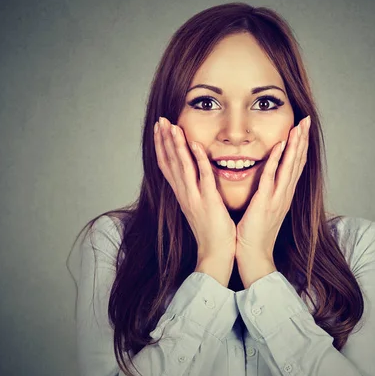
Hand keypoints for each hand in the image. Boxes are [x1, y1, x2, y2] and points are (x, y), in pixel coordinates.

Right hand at [154, 117, 236, 262]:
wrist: (215, 254)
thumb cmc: (212, 233)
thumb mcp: (199, 208)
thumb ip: (196, 192)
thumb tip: (194, 179)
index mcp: (182, 195)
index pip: (167, 166)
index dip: (162, 147)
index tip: (159, 130)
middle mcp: (184, 194)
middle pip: (169, 163)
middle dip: (164, 140)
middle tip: (160, 120)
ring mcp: (194, 197)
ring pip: (182, 166)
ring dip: (176, 145)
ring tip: (172, 126)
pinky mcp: (208, 201)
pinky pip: (202, 176)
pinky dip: (198, 159)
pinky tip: (195, 144)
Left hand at [236, 116, 310, 261]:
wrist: (253, 255)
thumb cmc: (254, 234)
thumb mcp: (263, 208)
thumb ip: (267, 193)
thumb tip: (266, 180)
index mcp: (284, 195)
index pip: (295, 165)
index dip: (300, 146)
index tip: (302, 128)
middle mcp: (285, 194)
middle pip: (297, 162)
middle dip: (302, 140)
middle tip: (307, 120)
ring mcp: (278, 198)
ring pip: (290, 166)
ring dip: (295, 145)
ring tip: (300, 126)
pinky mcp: (266, 202)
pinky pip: (272, 177)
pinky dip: (277, 160)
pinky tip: (280, 145)